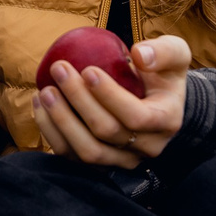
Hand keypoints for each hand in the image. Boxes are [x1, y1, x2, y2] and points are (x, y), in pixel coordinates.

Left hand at [32, 34, 192, 168]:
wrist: (158, 102)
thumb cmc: (162, 73)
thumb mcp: (176, 54)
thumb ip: (164, 51)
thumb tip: (139, 54)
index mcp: (166, 121)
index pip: (137, 117)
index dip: (109, 96)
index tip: (87, 70)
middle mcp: (147, 148)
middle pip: (107, 132)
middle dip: (78, 100)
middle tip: (59, 70)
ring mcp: (122, 160)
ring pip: (88, 152)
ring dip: (61, 121)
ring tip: (45, 91)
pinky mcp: (100, 164)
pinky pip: (71, 157)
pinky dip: (52, 133)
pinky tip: (40, 105)